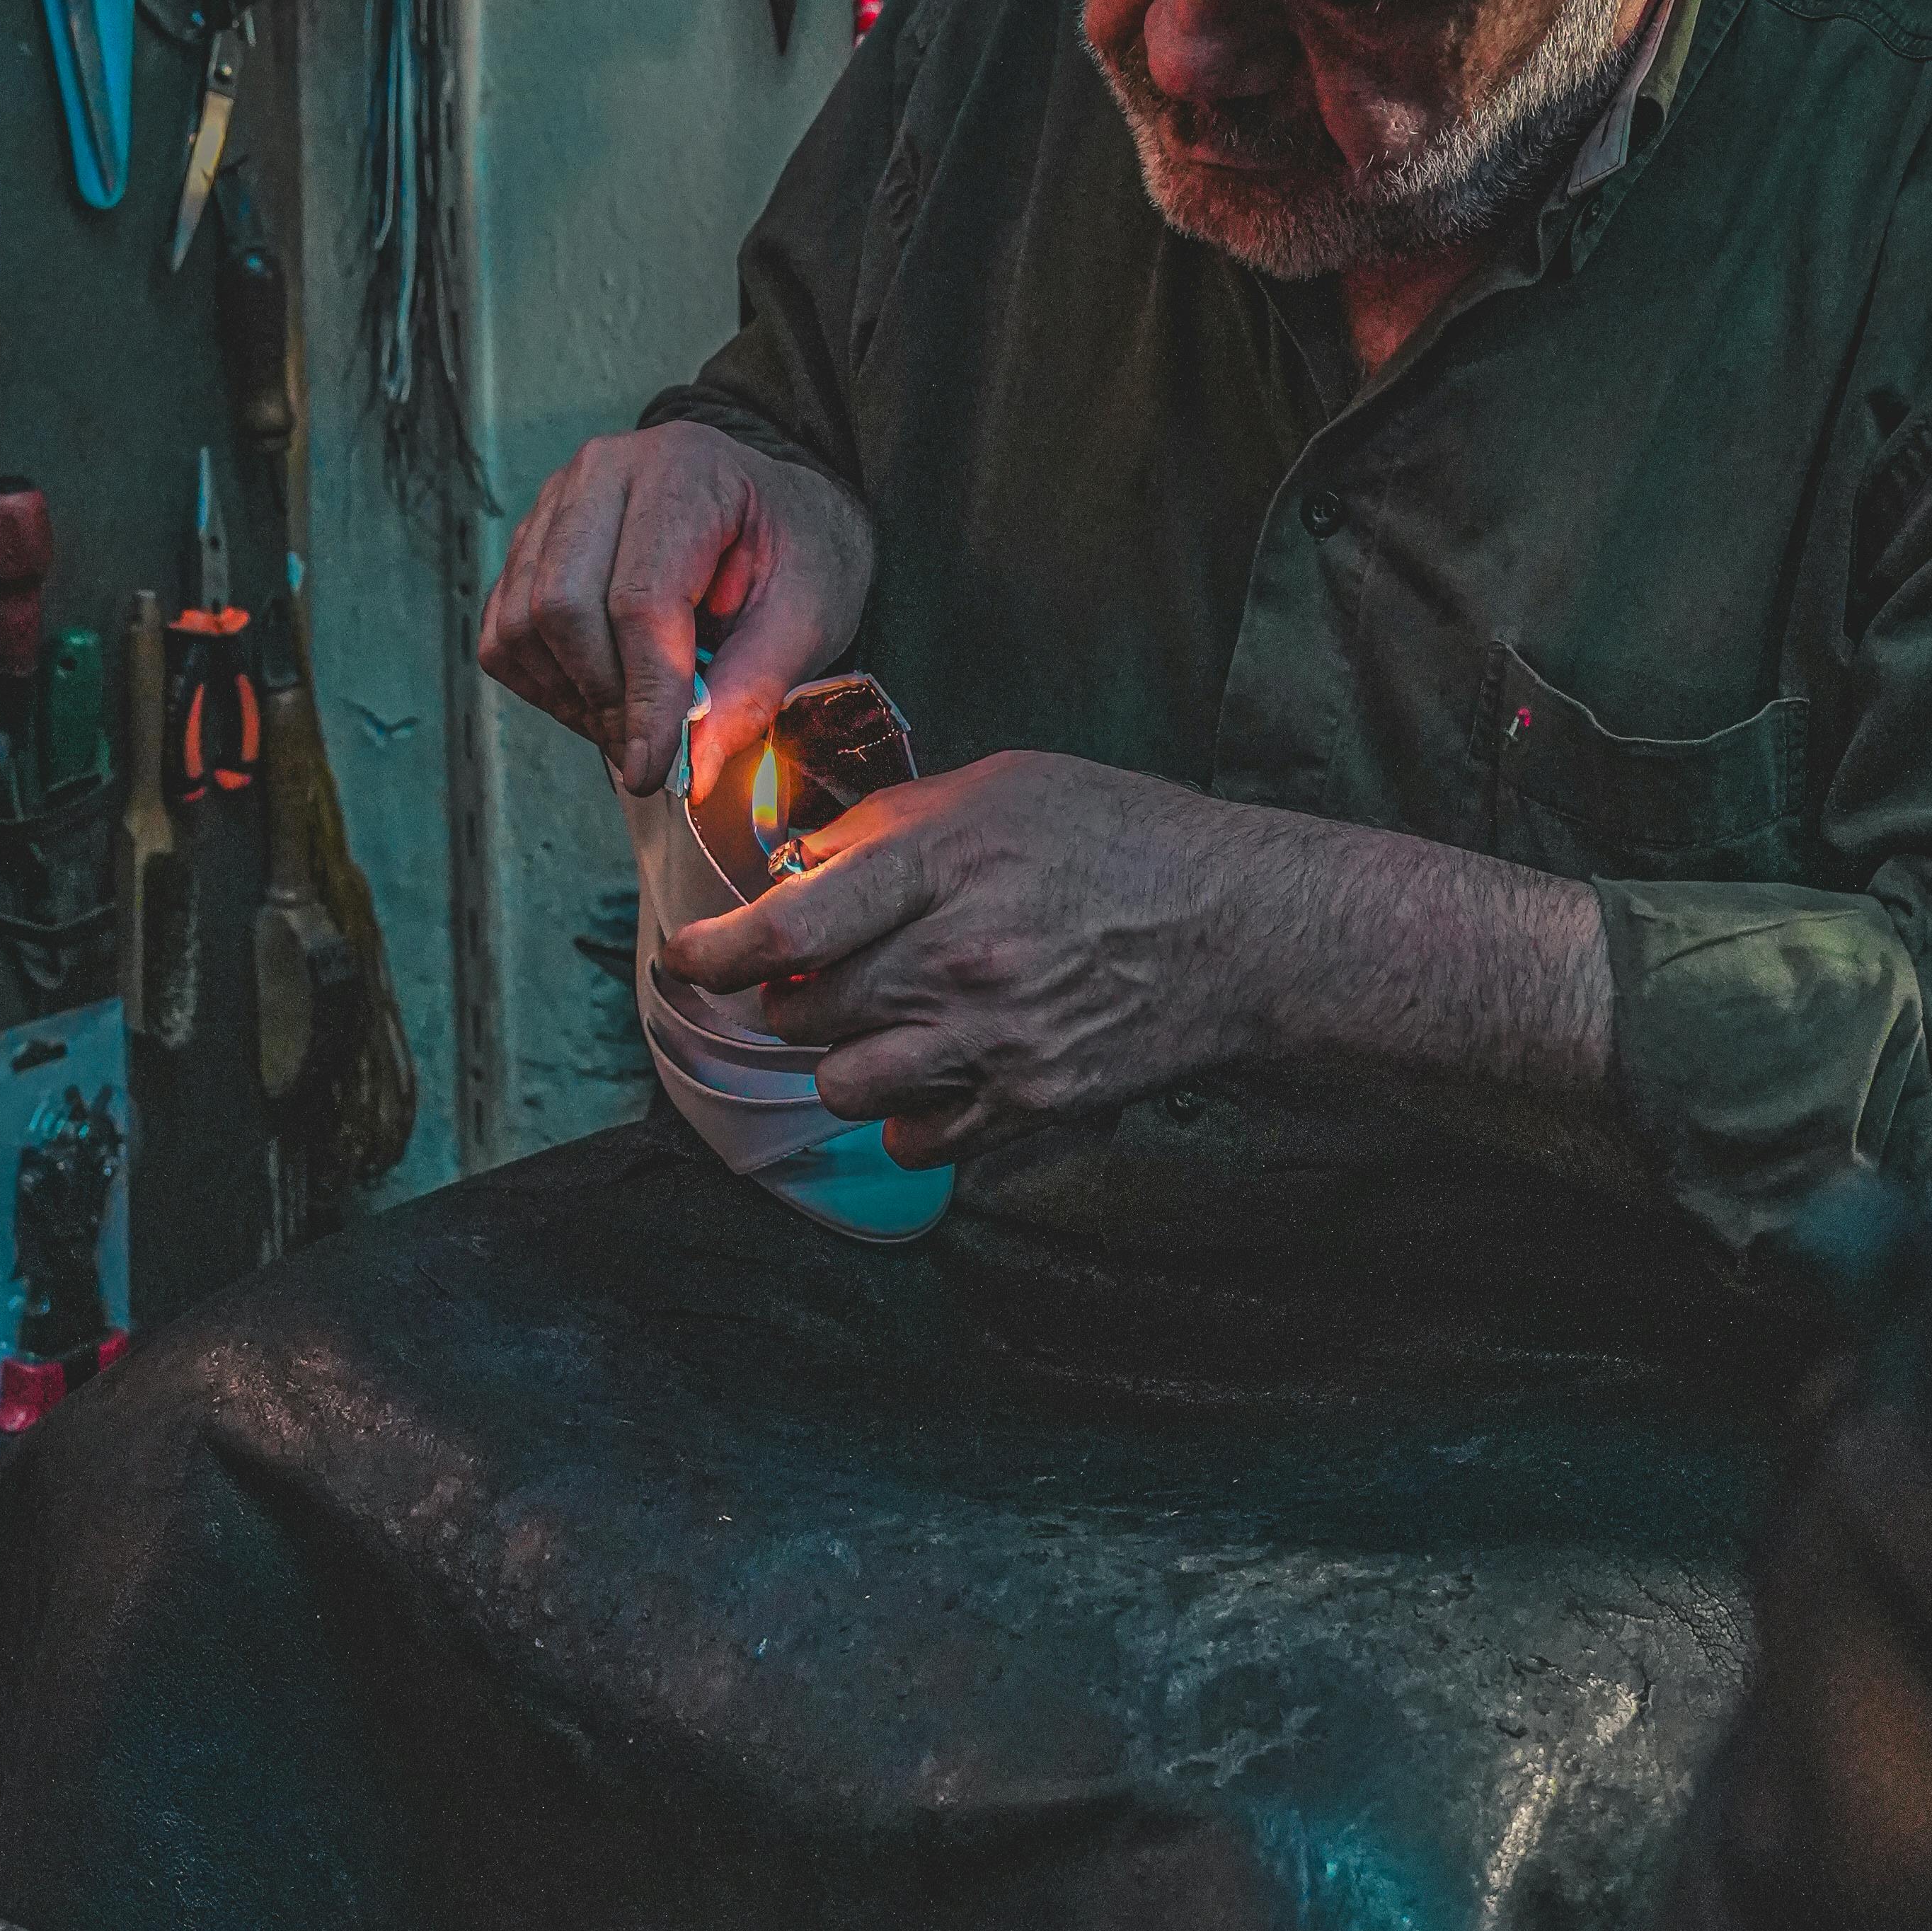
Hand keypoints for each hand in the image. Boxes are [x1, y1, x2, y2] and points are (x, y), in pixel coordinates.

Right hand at [476, 421, 872, 797]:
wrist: (774, 511)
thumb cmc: (797, 554)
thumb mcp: (808, 618)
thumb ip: (752, 690)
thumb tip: (692, 771)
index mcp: (685, 471)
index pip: (640, 599)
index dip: (645, 696)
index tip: (658, 769)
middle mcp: (604, 472)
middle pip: (563, 607)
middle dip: (606, 700)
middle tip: (650, 754)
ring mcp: (556, 503)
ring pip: (522, 624)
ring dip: (572, 698)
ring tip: (633, 722)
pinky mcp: (530, 542)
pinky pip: (503, 631)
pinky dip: (545, 683)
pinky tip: (601, 695)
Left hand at [659, 753, 1265, 1160]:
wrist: (1245, 929)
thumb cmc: (1124, 838)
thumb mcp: (1002, 788)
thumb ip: (890, 826)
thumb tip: (800, 864)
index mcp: (943, 865)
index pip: (786, 930)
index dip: (712, 954)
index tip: (686, 960)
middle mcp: (959, 961)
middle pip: (801, 1013)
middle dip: (787, 998)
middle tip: (816, 975)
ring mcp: (993, 1042)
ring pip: (844, 1086)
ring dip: (841, 1059)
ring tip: (880, 1024)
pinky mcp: (1028, 1104)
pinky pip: (914, 1142)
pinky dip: (904, 1120)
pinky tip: (934, 1072)